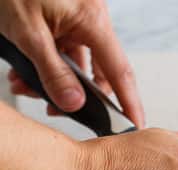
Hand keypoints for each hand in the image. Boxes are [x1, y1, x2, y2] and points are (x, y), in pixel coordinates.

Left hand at [1, 0, 143, 124]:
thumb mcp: (27, 32)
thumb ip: (53, 72)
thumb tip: (74, 104)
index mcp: (92, 18)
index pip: (119, 71)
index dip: (129, 103)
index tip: (135, 127)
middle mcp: (91, 18)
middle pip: (100, 71)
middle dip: (77, 94)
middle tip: (57, 110)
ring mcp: (77, 19)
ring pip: (77, 63)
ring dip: (55, 80)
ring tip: (26, 87)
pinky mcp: (64, 19)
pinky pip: (63, 50)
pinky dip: (48, 64)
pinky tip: (27, 72)